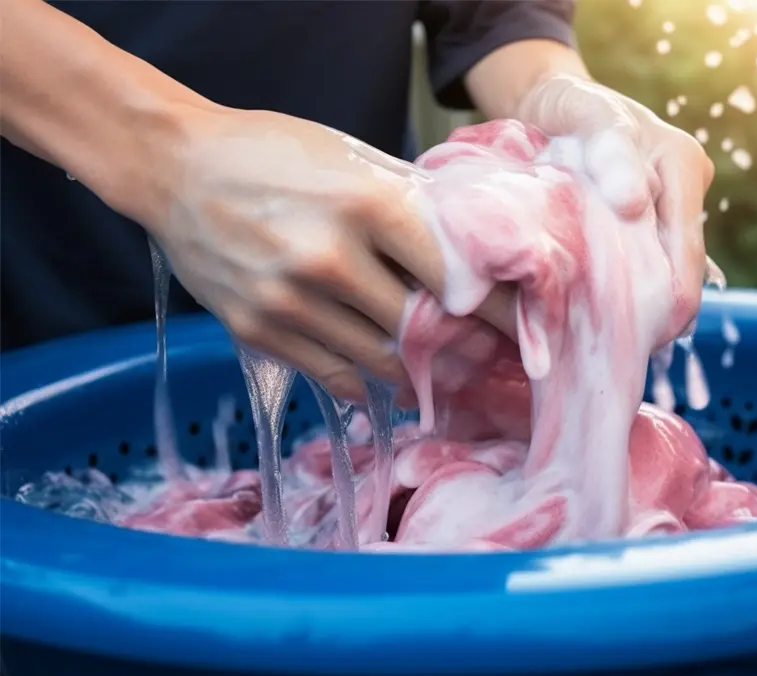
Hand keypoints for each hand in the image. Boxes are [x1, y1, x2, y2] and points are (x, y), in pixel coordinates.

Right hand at [140, 107, 513, 399]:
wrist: (174, 169)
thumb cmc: (273, 155)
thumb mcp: (351, 158)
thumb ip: (412, 204)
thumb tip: (473, 246)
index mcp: (365, 205)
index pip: (454, 273)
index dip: (499, 307)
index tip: (527, 326)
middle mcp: (328, 259)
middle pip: (423, 328)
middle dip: (468, 349)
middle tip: (496, 361)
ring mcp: (289, 303)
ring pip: (382, 362)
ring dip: (425, 374)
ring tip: (454, 376)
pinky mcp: (260, 333)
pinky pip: (336, 377)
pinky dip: (373, 384)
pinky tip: (395, 382)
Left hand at [516, 74, 714, 337]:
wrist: (551, 103)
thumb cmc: (568, 106)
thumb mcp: (586, 112)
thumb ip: (611, 150)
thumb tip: (635, 203)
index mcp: (683, 165)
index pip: (687, 253)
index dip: (670, 303)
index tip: (638, 341)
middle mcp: (687, 189)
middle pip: (681, 272)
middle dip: (655, 310)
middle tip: (618, 349)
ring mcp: (670, 210)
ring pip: (663, 274)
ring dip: (638, 303)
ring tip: (609, 337)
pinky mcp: (648, 225)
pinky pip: (645, 268)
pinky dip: (626, 290)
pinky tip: (607, 316)